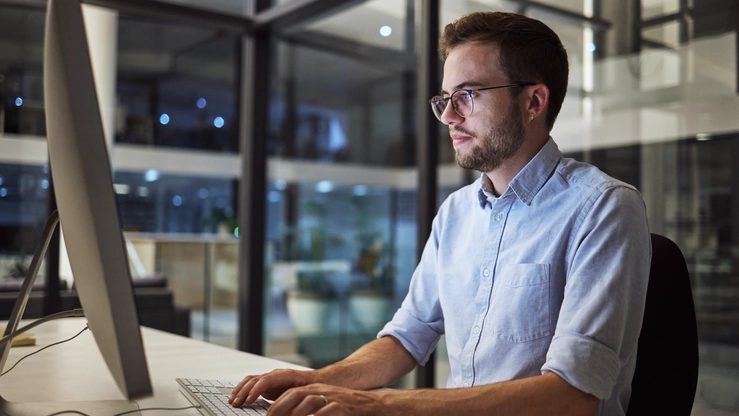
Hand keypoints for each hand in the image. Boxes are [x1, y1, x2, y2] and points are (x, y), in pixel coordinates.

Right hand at [229, 368, 315, 407]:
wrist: (320, 380)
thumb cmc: (315, 387)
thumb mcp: (307, 393)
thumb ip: (295, 399)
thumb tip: (288, 409)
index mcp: (286, 375)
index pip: (266, 380)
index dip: (256, 391)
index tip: (248, 401)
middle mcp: (276, 375)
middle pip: (255, 379)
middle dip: (243, 391)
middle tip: (235, 403)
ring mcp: (271, 378)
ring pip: (251, 380)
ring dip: (240, 390)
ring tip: (233, 401)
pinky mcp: (269, 384)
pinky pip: (253, 384)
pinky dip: (243, 390)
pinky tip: (238, 398)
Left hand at [267, 384, 387, 415]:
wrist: (374, 406)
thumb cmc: (348, 408)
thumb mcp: (325, 404)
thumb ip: (308, 410)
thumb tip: (289, 415)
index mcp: (316, 390)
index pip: (292, 392)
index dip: (278, 403)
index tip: (267, 414)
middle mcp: (323, 391)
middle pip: (296, 394)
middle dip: (280, 406)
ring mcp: (333, 398)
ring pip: (309, 400)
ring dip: (295, 412)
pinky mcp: (343, 407)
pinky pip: (327, 410)